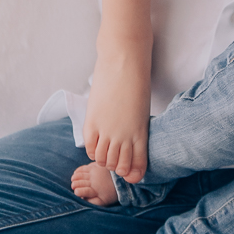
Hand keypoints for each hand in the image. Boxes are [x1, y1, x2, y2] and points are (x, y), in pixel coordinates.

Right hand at [83, 43, 151, 182]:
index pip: (137, 165)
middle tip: (115, 159)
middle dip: (116, 167)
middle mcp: (125, 136)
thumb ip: (136, 128)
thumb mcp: (142, 109)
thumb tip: (127, 142)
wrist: (125, 60)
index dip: (133, 173)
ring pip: (103, 160)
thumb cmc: (137, 81)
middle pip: (117, 166)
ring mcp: (108, 130)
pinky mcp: (93, 121)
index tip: (131, 173)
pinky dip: (93, 151)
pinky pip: (90, 148)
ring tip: (106, 152)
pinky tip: (96, 145)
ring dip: (104, 160)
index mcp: (141, 132)